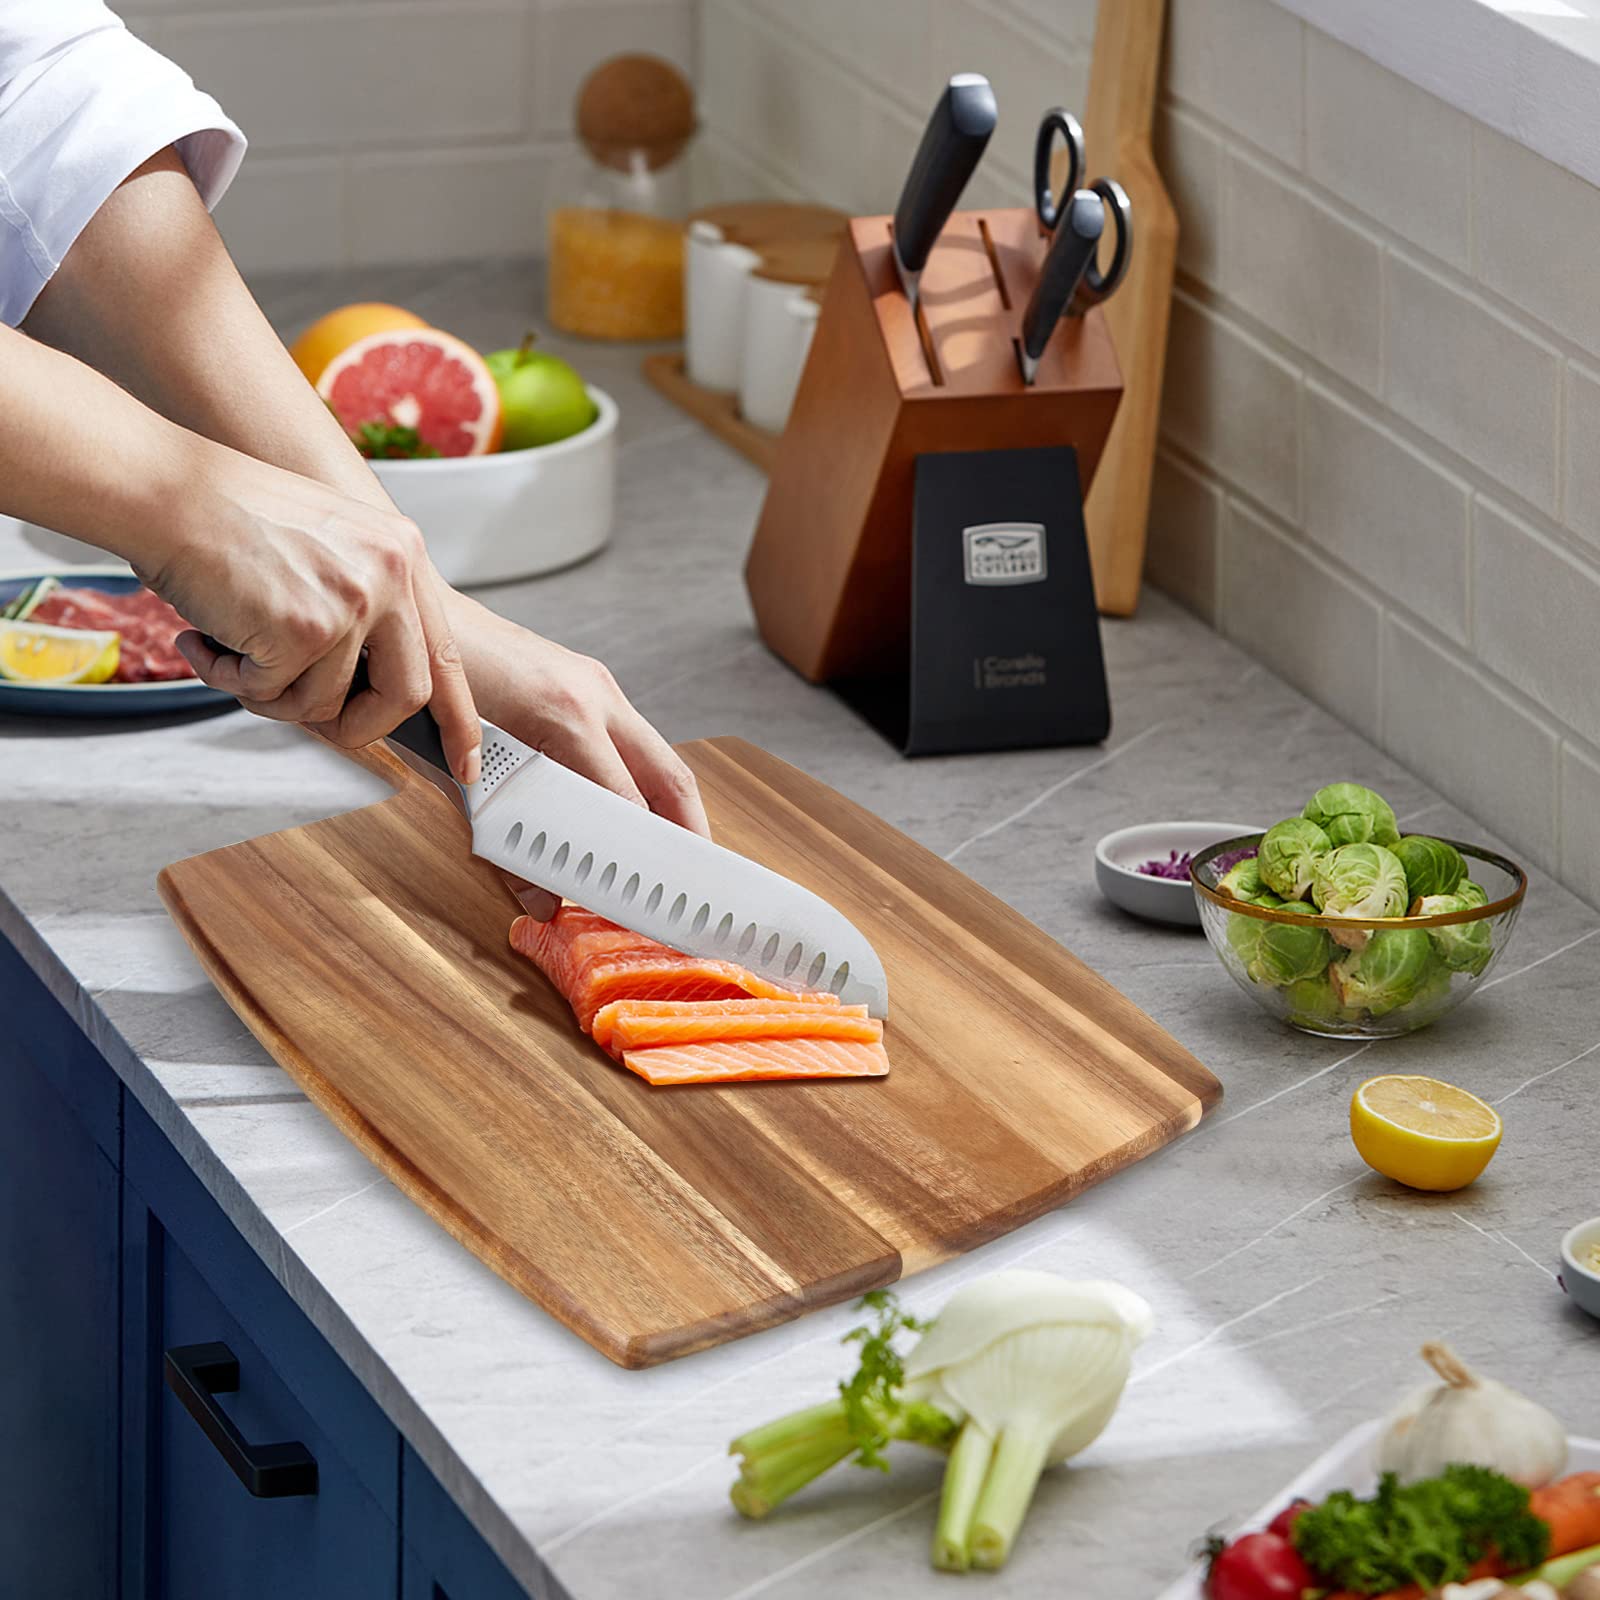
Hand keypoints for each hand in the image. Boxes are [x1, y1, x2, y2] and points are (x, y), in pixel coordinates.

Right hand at [144, 440, 481, 783]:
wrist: (165, 488)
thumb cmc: (228, 515)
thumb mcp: (329, 543)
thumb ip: (364, 604)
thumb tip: (369, 685)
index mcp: (402, 553)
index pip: (446, 655)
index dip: (458, 719)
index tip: (465, 762)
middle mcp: (388, 576)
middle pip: (406, 695)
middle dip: (361, 727)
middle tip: (321, 724)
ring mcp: (350, 604)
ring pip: (325, 702)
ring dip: (272, 693)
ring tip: (233, 647)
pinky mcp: (303, 630)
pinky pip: (271, 694)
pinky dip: (230, 678)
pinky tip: (206, 637)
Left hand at [445, 593, 709, 916]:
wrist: (413, 618)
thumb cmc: (425, 692)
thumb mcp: (459, 777)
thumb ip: (506, 847)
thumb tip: (542, 903)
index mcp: (564, 715)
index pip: (627, 800)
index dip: (639, 854)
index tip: (646, 891)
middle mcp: (594, 695)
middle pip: (668, 775)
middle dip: (688, 830)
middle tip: (692, 876)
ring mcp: (595, 683)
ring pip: (657, 754)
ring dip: (670, 804)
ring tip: (672, 850)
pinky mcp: (587, 681)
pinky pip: (632, 739)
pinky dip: (643, 779)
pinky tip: (636, 808)